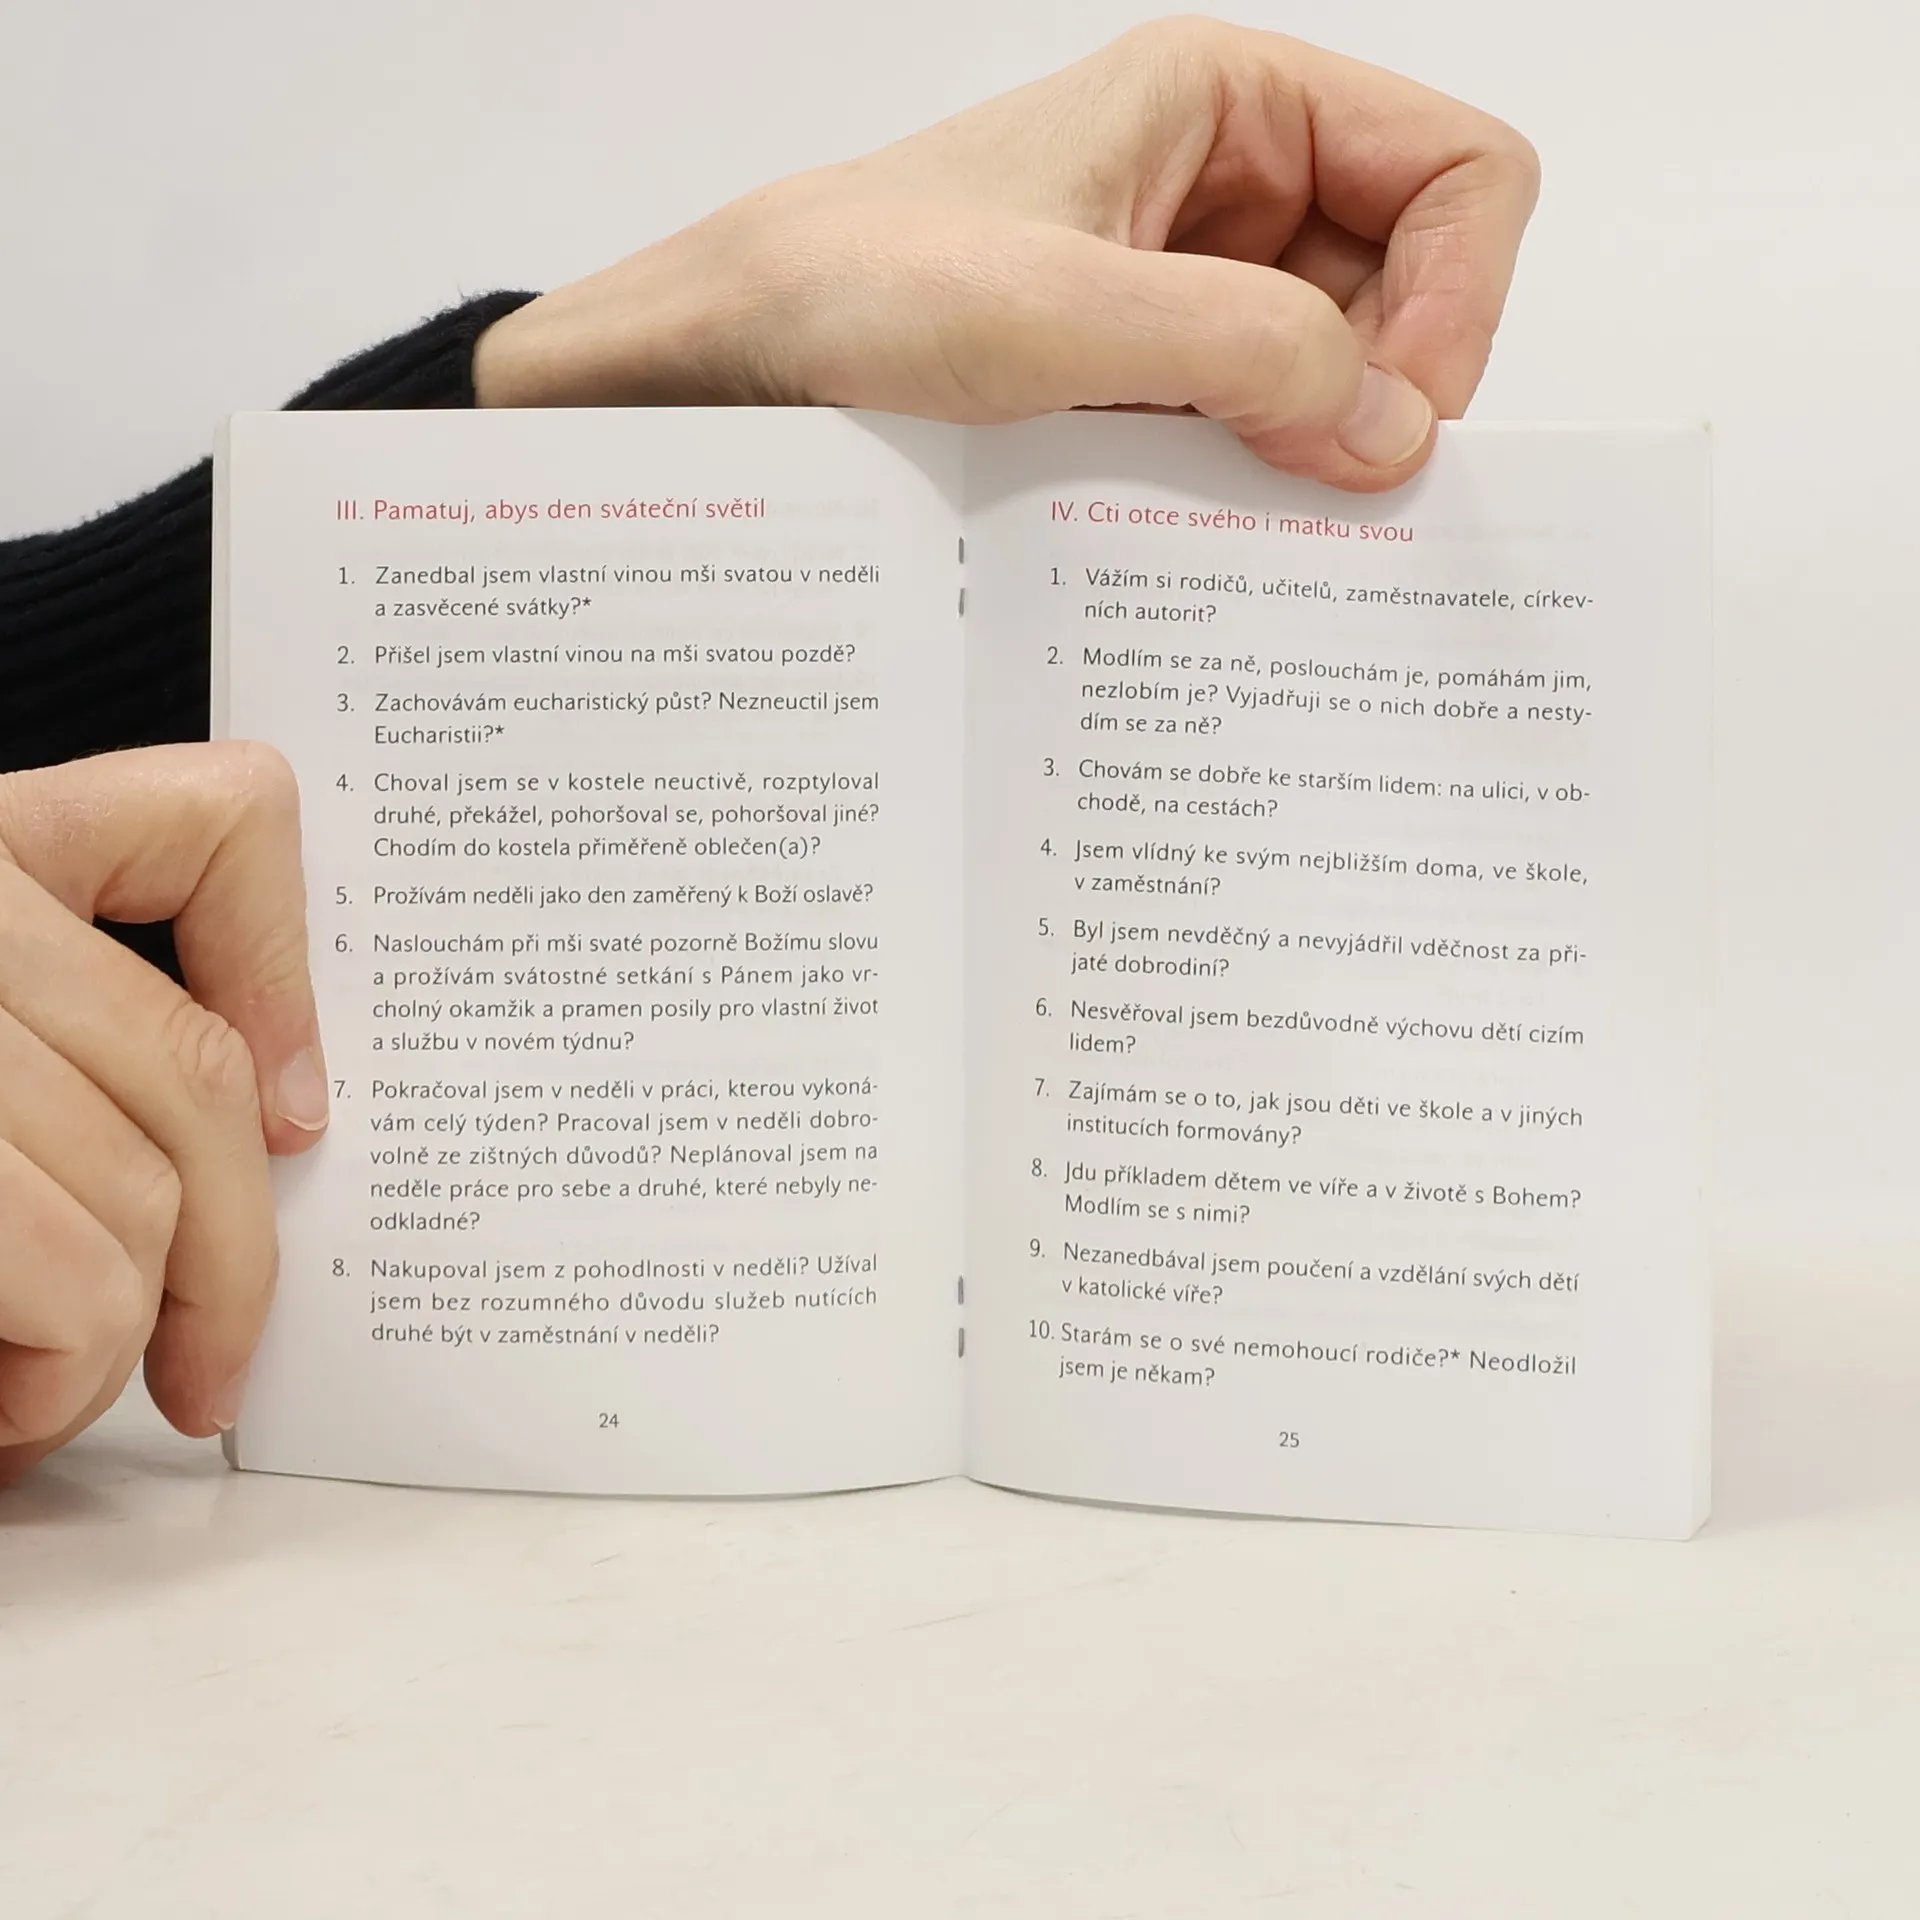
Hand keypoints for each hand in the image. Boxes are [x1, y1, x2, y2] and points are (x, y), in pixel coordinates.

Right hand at [0, 744, 327, 1482]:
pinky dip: (49, 1374)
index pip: (214, 818)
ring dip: (108, 1350)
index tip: (298, 1114)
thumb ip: (66, 1029)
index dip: (286, 966)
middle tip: (210, 1368)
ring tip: (39, 1398)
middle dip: (234, 1263)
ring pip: (131, 1205)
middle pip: (192, 1079)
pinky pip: (58, 1276)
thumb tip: (271, 1123)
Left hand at [475, 16, 1537, 490]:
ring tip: (1254, 516)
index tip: (1400, 418)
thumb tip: (1400, 434)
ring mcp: (1187, 289)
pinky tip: (1210, 527)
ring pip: (1338, 371)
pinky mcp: (1144, 379)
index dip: (1462, 295)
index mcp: (1232, 102)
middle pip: (1414, 282)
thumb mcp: (1058, 315)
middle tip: (1334, 493)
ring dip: (1320, 449)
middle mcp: (1228, 187)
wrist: (725, 362)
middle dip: (1392, 390)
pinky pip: (1255, 427)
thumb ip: (1245, 354)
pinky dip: (1257, 481)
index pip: (1458, 170)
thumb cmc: (854, 289)